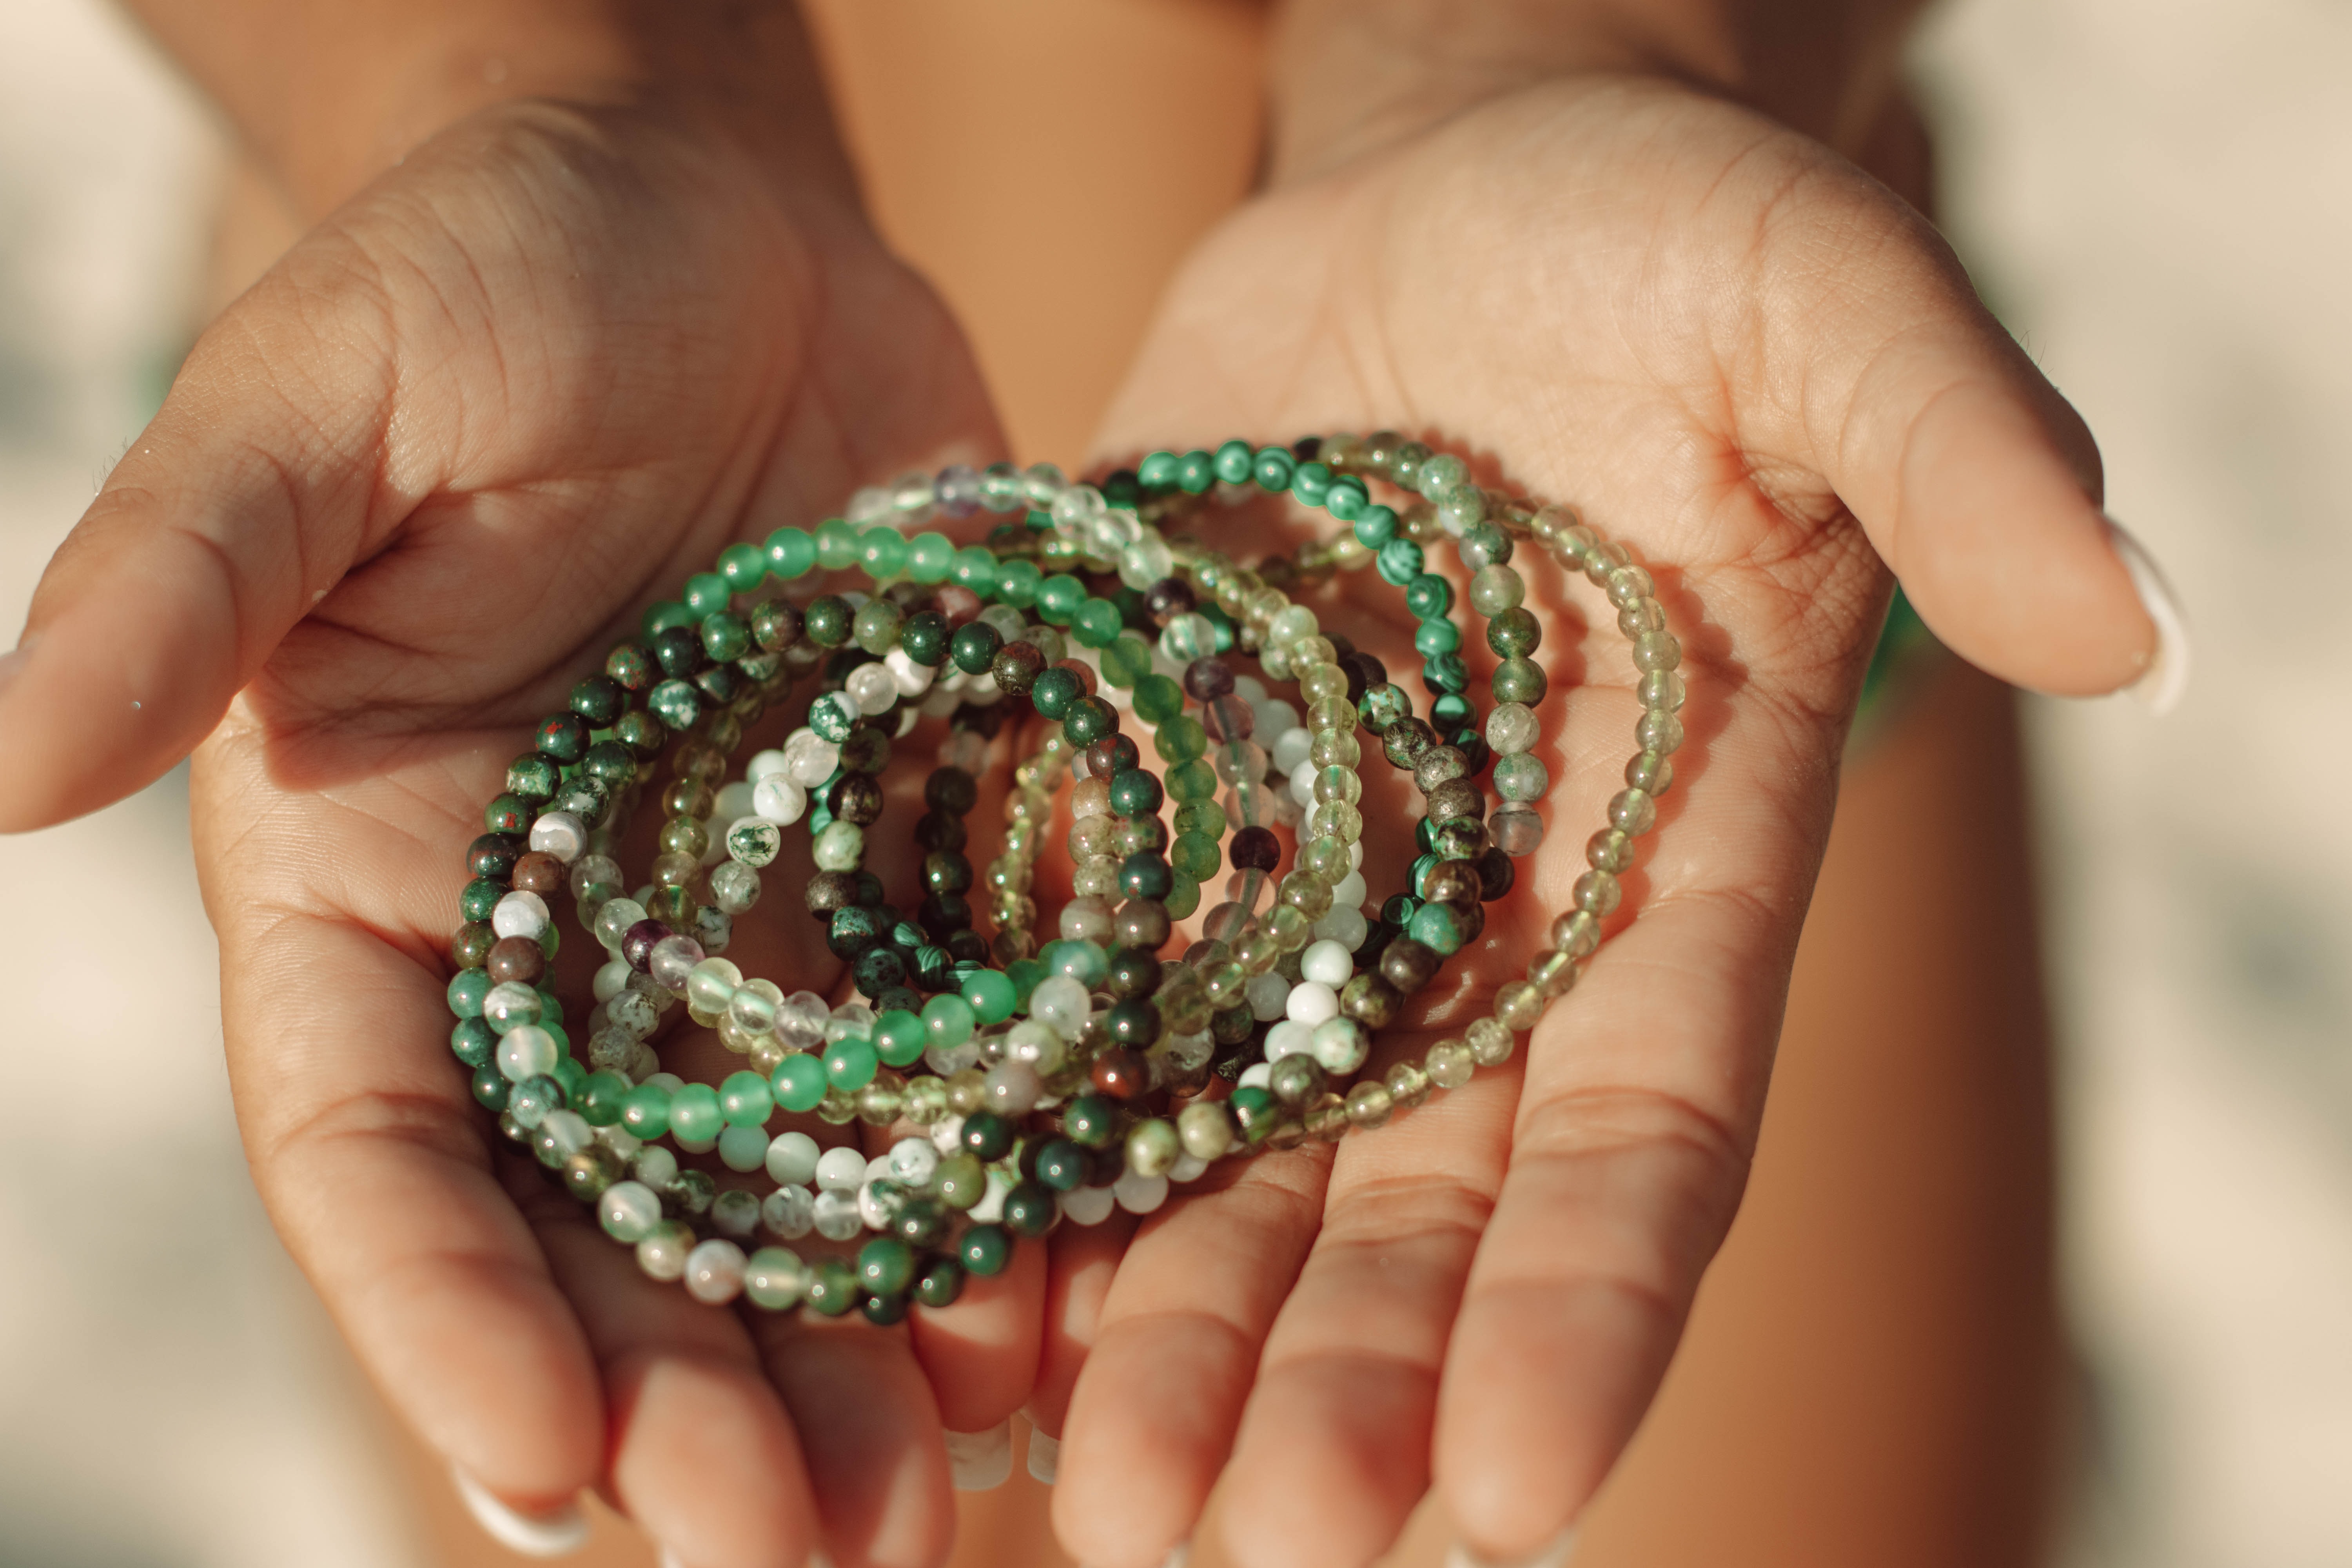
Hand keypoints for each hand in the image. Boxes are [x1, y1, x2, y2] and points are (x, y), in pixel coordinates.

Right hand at [0, 98, 1031, 1566]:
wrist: (708, 221)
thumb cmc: (478, 277)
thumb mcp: (315, 405)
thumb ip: (183, 583)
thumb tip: (2, 767)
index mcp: (380, 892)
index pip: (386, 1159)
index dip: (444, 1321)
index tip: (541, 1464)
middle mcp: (561, 950)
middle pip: (599, 1234)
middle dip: (680, 1404)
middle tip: (787, 1545)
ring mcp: (745, 926)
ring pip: (784, 1203)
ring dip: (848, 1363)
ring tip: (931, 1499)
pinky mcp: (907, 866)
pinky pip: (954, 1069)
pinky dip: (1002, 1198)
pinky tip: (1064, 1306)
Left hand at [1040, 73, 2163, 1567]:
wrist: (1459, 198)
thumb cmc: (1668, 240)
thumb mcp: (1823, 301)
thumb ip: (1958, 454)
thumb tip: (2131, 622)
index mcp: (1675, 861)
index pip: (1648, 1132)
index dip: (1587, 1308)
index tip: (1516, 1489)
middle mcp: (1490, 919)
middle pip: (1420, 1200)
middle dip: (1347, 1376)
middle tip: (1259, 1538)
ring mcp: (1308, 878)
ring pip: (1239, 1155)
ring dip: (1168, 1329)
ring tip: (1085, 1494)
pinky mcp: (1154, 801)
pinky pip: (1084, 1002)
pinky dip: (1025, 1144)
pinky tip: (954, 1289)